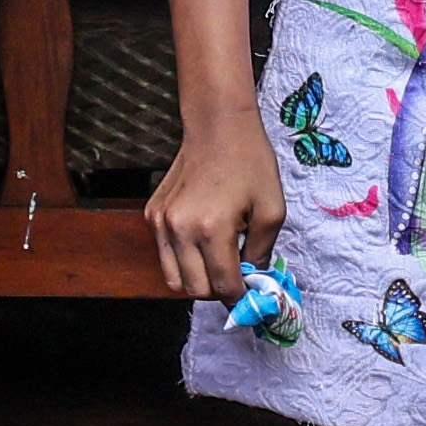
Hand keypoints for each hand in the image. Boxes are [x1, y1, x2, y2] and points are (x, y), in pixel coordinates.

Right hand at [152, 126, 283, 307]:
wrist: (218, 127)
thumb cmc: (251, 164)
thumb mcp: (273, 210)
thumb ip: (262, 254)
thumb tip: (254, 283)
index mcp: (212, 228)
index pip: (222, 286)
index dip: (240, 297)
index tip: (252, 296)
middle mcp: (180, 229)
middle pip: (195, 290)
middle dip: (219, 291)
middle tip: (237, 277)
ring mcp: (160, 223)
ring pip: (174, 280)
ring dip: (198, 281)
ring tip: (218, 262)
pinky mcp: (152, 215)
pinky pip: (165, 256)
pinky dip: (183, 260)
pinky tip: (202, 241)